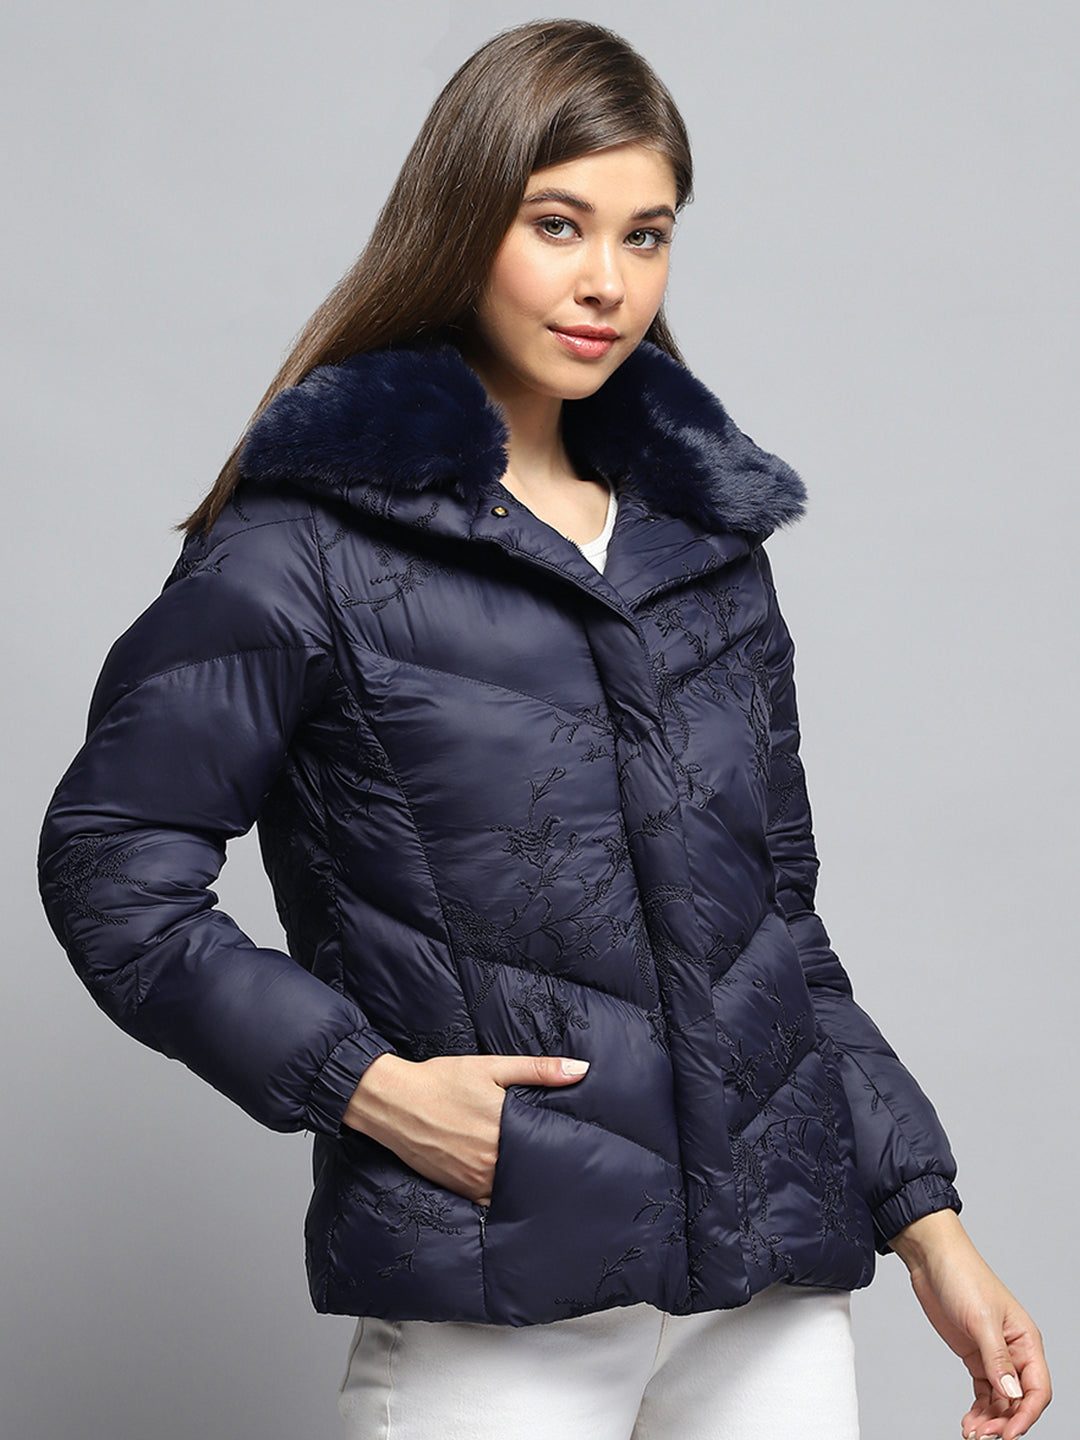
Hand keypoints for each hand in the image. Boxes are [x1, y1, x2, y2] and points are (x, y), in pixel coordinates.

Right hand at [342, 1052, 589, 1204]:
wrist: (394, 1101)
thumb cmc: (441, 1080)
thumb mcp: (491, 1067)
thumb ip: (538, 1070)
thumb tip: (580, 1070)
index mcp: (504, 1129)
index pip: (549, 1148)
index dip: (566, 1150)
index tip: (582, 1150)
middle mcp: (491, 1161)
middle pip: (532, 1171)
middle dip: (548, 1168)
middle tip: (569, 1167)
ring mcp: (473, 1180)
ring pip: (513, 1190)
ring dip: (527, 1185)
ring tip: (545, 1180)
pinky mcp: (458, 1190)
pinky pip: (489, 1203)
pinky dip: (502, 1197)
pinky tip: (511, 1190)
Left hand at [889, 1210, 1050, 1437]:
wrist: (931, 1259)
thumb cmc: (962, 1276)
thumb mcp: (981, 1318)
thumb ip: (997, 1358)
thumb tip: (1012, 1395)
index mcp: (1026, 1340)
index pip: (1037, 1389)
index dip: (1026, 1415)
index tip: (1008, 1434)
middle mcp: (1014, 1351)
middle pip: (1019, 1400)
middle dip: (1004, 1422)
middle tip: (982, 1436)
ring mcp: (993, 1355)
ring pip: (1001, 1400)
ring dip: (990, 1420)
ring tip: (972, 1433)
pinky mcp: (974, 1355)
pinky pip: (984, 1392)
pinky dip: (979, 1409)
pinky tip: (969, 1421)